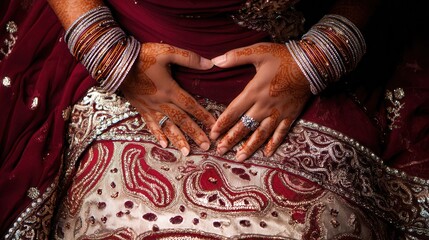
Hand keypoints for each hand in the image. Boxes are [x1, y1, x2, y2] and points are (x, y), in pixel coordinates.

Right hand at [121, 43, 215, 155]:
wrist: (115, 61)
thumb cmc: (142, 56)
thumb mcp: (167, 52)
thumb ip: (188, 58)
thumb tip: (210, 64)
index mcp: (169, 89)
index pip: (191, 106)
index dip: (204, 116)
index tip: (215, 126)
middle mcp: (161, 102)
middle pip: (181, 121)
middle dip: (194, 134)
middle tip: (206, 146)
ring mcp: (150, 107)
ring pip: (166, 126)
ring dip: (178, 140)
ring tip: (187, 152)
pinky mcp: (140, 108)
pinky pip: (150, 124)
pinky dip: (157, 135)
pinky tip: (163, 145)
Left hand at [210, 42, 310, 160]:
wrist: (311, 64)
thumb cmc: (283, 57)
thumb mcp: (258, 51)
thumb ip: (236, 56)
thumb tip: (215, 60)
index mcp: (254, 91)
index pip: (233, 111)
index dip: (222, 123)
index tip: (212, 134)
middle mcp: (264, 106)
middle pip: (244, 127)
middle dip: (231, 140)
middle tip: (220, 150)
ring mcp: (277, 113)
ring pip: (260, 134)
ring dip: (249, 147)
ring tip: (239, 158)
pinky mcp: (290, 115)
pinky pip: (280, 133)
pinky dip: (274, 144)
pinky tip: (267, 153)